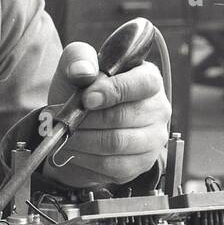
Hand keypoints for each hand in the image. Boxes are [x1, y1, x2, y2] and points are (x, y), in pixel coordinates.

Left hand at [43, 41, 169, 186]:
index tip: (86, 99)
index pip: (143, 84)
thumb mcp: (76, 67)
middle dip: (87, 120)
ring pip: (116, 143)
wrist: (79, 127)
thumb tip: (83, 71)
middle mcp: (158, 108)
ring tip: (66, 135)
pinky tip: (76, 150)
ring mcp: (153, 138)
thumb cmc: (83, 92)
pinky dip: (87, 159)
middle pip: (123, 117)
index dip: (114, 91)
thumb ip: (79, 58)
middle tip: (65, 120)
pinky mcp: (142, 163)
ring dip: (84, 140)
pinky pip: (114, 166)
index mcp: (148, 78)